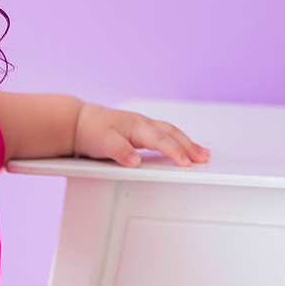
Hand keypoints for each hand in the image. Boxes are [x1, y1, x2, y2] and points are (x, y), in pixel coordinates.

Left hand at [76, 103, 209, 168]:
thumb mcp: (102, 142)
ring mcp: (143, 127)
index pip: (161, 139)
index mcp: (136, 126)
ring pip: (170, 133)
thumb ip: (119, 151)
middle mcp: (143, 124)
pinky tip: (182, 149)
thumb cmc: (91, 131)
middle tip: (204, 158)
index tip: (186, 163)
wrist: (79, 122)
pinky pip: (164, 135)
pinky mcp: (140, 132)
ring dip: (187, 143)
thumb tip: (135, 162)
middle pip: (172, 134)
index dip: (175, 151)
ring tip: (202, 154)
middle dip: (189, 146)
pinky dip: (176, 142)